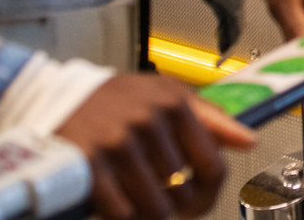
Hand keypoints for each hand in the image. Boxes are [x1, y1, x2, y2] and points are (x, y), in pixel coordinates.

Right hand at [54, 72, 253, 219]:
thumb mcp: (167, 94)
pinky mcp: (90, 164)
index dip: (209, 195)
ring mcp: (119, 143)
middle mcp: (150, 121)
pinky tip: (118, 204)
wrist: (55, 96)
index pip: (213, 166)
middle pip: (183, 193)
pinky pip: (120, 211)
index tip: (200, 203)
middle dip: (174, 205)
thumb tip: (248, 140)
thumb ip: (210, 118)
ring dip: (148, 213)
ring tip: (140, 202)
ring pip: (154, 207)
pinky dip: (122, 216)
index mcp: (175, 104)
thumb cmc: (116, 98)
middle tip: (161, 201)